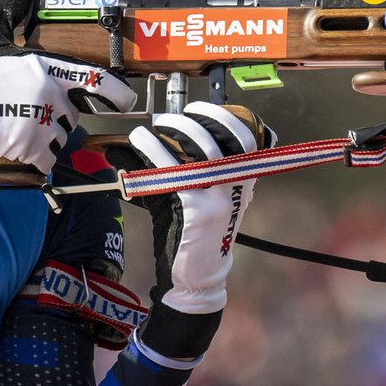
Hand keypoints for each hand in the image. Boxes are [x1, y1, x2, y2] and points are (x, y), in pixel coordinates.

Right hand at [0, 0, 135, 172]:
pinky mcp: (30, 147)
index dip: (115, 93)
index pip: (94, 80)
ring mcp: (42, 121)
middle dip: (56, 120)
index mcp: (46, 65)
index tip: (126, 101)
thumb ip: (14, 10)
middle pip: (72, 116)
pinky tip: (16, 148)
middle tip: (28, 117)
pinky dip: (36, 159)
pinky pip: (47, 160)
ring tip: (16, 129)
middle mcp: (50, 92)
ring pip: (60, 139)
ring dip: (45, 140)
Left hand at [114, 101, 270, 358]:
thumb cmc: (193, 233)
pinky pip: (175, 172)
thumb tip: (141, 142)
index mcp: (242, 179)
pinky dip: (154, 152)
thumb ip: (177, 168)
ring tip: (148, 130)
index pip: (245, 135)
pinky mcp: (198, 210)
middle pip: (217, 137)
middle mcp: (235, 186)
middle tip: (166, 119)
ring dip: (169, 131)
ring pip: (198, 150)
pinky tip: (140, 145)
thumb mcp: (195, 196)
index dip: (222, 115)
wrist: (197, 277)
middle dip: (189, 120)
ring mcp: (219, 198)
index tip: (197, 108)